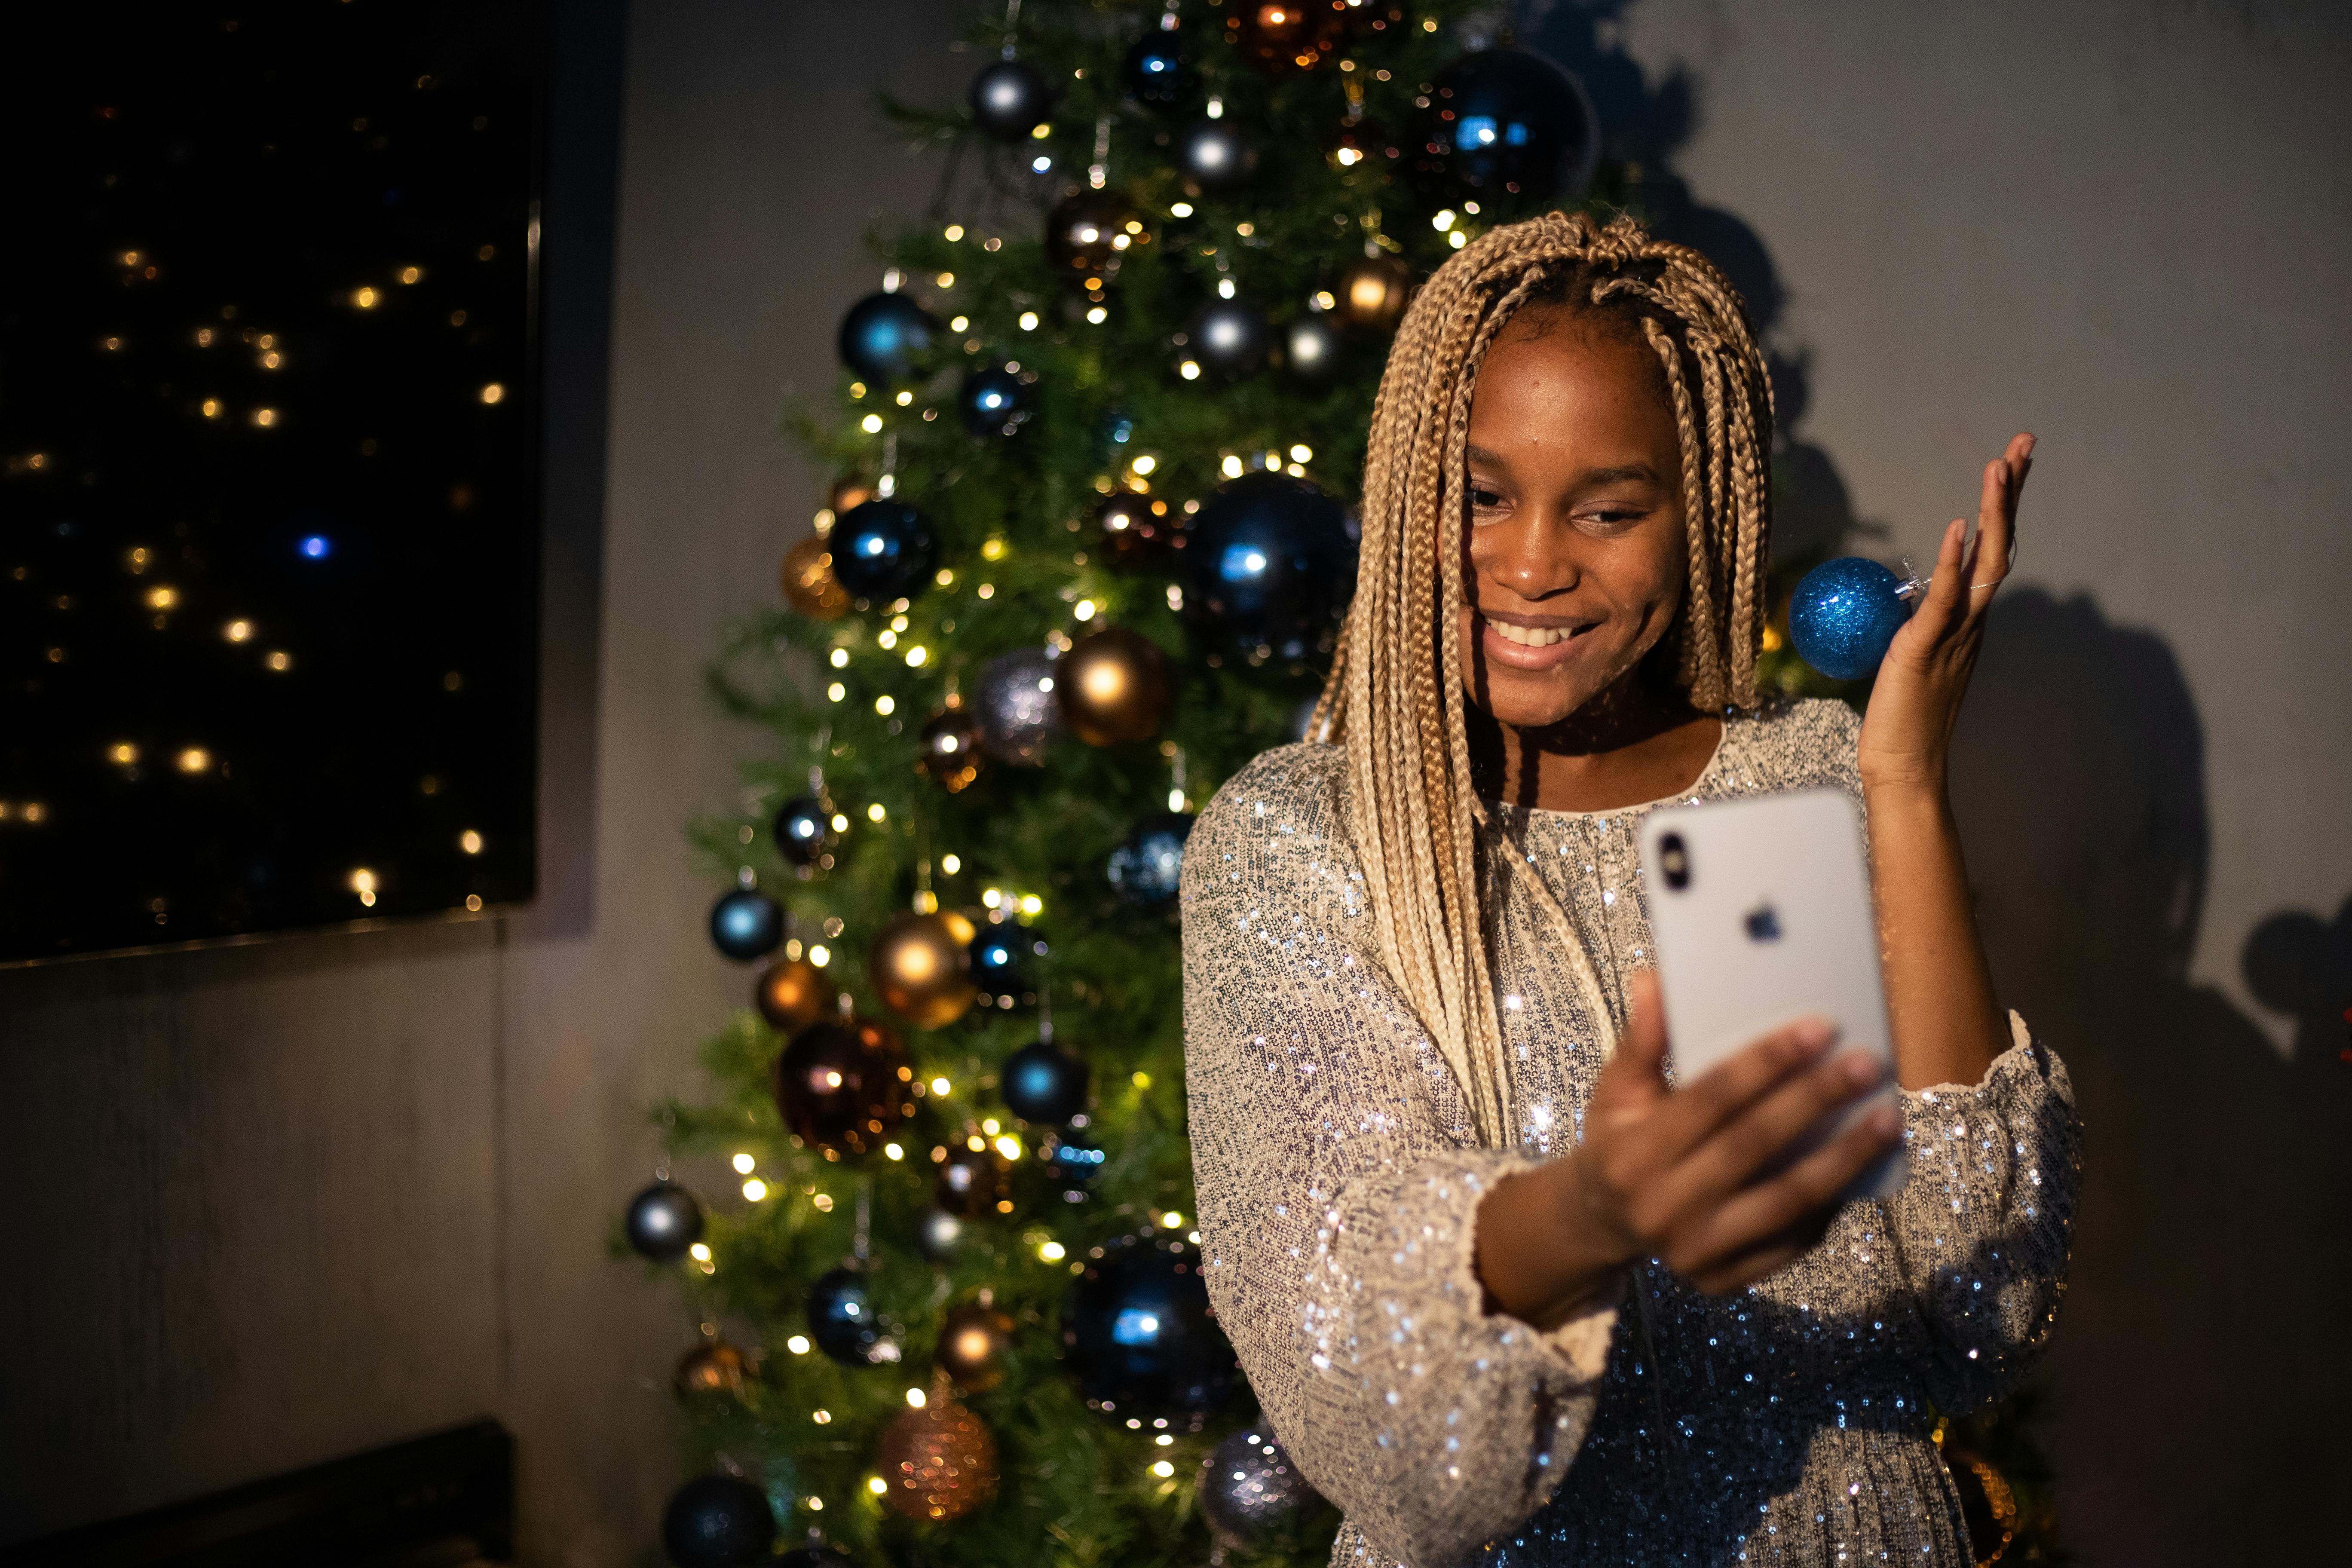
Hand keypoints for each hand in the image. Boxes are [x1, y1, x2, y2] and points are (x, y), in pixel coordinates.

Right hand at [1475, 972, 1902, 1319]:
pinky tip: (1863, 1171)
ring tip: (1887, 1119)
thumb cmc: (1619, 1140)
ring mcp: (1696, 1251)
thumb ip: (1642, 1040)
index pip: (1709, 1099)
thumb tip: (1656, 979)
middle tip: (1866, 1064)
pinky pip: (1791, 1242)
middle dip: (1815, 1100)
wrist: (1601, 1221)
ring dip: (1843, 1159)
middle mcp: (1662, 1206)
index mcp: (1634, 1153)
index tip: (1817, 1027)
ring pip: (1784, 1201)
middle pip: (1754, 1146)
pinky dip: (1831, 1206)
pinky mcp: (1724, 1279)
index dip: (1764, 1062)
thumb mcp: (1617, 1089)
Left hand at [1857, 432, 2034, 792]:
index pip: (1991, 550)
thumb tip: (1915, 601)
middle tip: (2023, 442)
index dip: (2003, 505)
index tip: (2012, 462)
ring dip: (1992, 513)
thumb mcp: (1915, 656)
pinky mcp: (1924, 649)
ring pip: (1983, 564)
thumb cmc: (1904, 716)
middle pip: (2001, 544)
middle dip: (2012, 492)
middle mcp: (1971, 621)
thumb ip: (1922, 624)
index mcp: (1968, 620)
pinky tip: (1957, 528)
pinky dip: (1951, 562)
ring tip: (1999, 466)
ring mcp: (1954, 634)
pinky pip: (1943, 600)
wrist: (1904, 766)